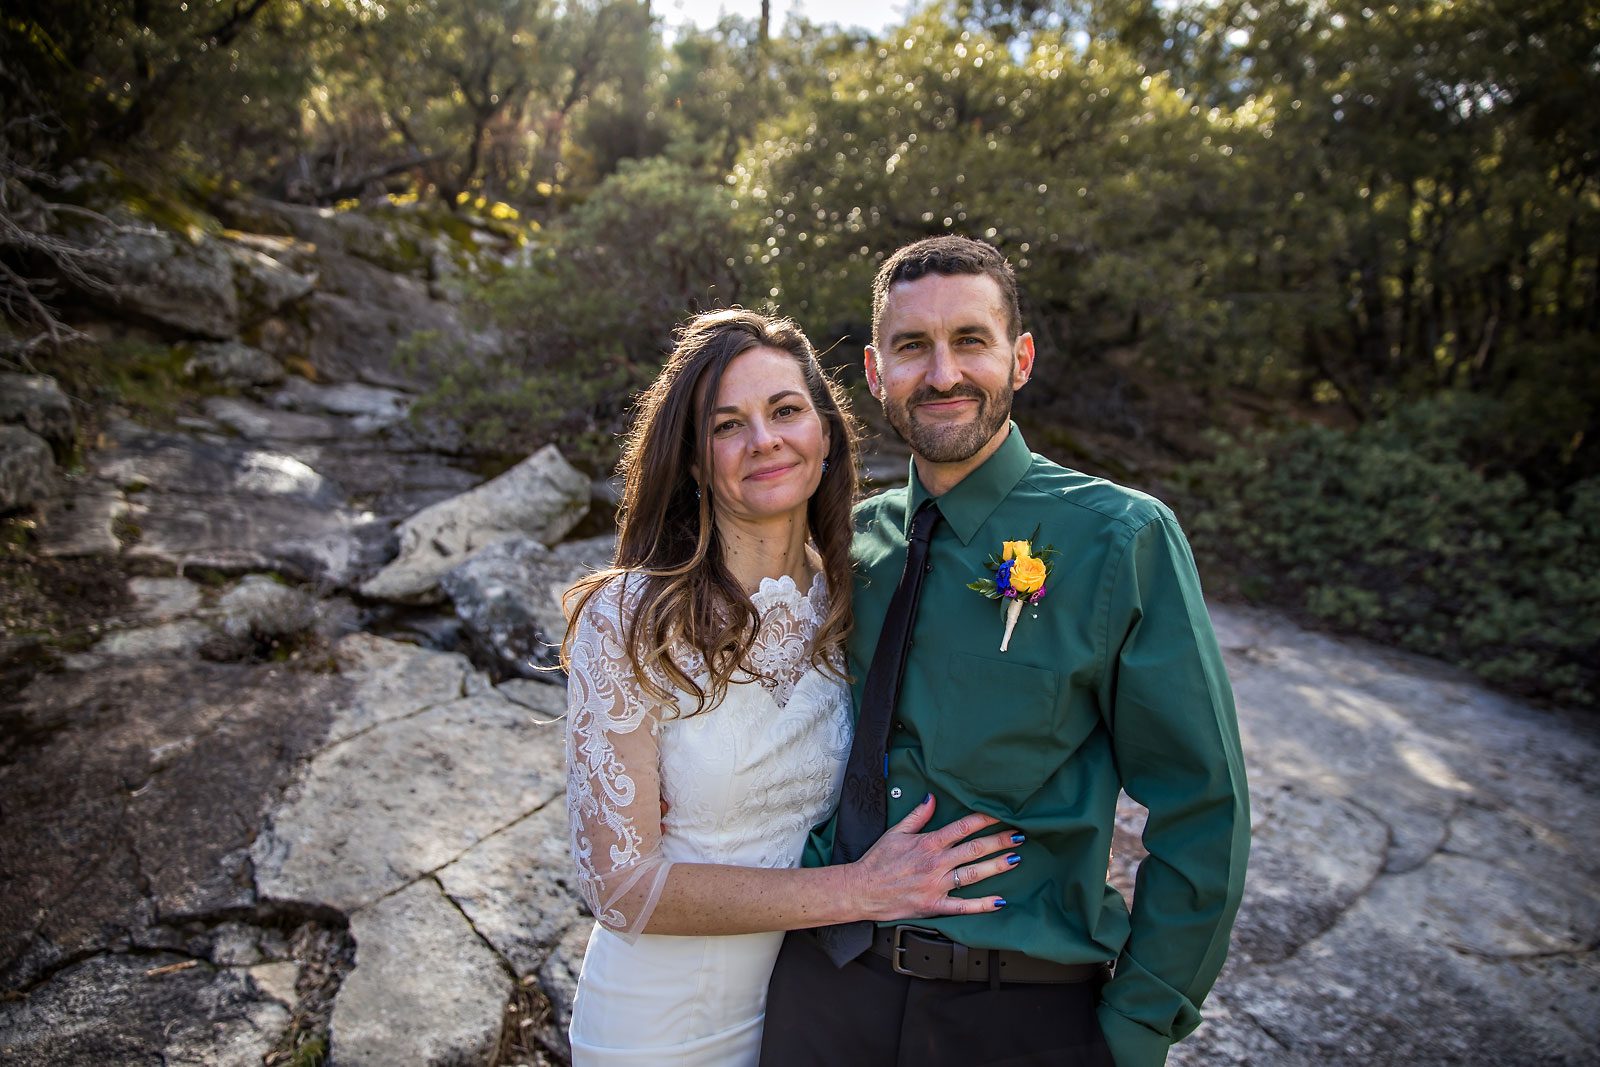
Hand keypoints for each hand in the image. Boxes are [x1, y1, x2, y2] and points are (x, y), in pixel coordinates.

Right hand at [845, 795, 1017, 919]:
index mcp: (928, 842)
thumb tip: (932, 798)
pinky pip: (963, 906)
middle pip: (974, 848)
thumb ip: (918, 816)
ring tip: (1016, 859)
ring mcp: (937, 884)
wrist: (862, 889)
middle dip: (999, 840)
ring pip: (973, 874)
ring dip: (997, 866)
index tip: (1001, 814)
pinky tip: (999, 901)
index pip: (963, 826)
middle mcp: (936, 862)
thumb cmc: (877, 860)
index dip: (984, 819)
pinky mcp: (934, 905)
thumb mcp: (896, 832)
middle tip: (1019, 835)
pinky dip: (982, 905)